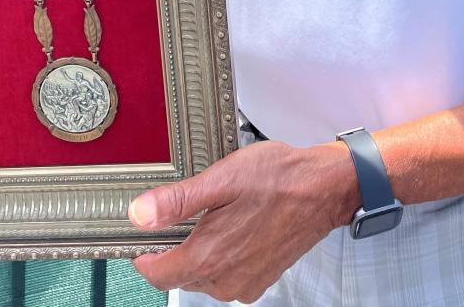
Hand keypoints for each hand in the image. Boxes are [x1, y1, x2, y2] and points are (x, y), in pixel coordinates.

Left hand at [129, 140, 358, 302]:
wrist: (323, 189)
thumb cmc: (278, 179)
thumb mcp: (221, 179)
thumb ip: (177, 201)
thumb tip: (140, 214)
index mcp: (210, 256)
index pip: (158, 274)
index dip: (144, 256)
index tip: (141, 238)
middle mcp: (225, 279)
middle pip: (180, 275)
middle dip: (176, 248)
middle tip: (186, 213)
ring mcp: (245, 284)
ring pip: (204, 276)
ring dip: (201, 251)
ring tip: (216, 215)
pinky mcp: (260, 281)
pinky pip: (227, 276)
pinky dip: (224, 256)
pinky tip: (236, 227)